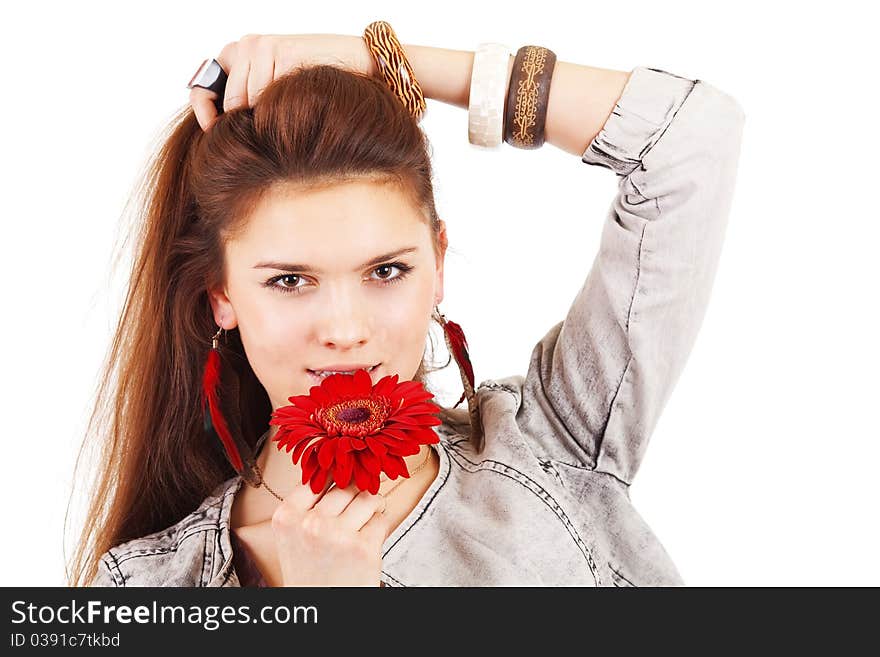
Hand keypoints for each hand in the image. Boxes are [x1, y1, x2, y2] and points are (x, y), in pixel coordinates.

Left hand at [189, 33, 375, 131]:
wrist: (356, 65)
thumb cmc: (314, 84)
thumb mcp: (274, 92)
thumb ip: (247, 101)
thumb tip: (219, 130)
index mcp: (239, 52)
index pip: (203, 83)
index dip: (204, 110)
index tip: (211, 131)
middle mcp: (247, 45)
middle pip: (231, 100)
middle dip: (246, 121)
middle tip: (271, 129)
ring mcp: (264, 46)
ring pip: (250, 101)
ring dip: (269, 116)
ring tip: (292, 114)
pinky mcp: (282, 51)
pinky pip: (270, 96)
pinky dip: (283, 108)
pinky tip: (299, 103)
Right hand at [271, 475, 390, 586]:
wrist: (318, 611)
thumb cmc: (309, 573)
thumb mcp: (293, 536)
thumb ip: (307, 505)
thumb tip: (336, 468)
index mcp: (286, 516)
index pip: (318, 475)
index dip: (336, 476)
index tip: (344, 477)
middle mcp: (310, 523)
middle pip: (346, 485)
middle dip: (358, 491)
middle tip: (360, 503)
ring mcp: (337, 535)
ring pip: (368, 498)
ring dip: (373, 505)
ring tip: (368, 518)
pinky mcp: (363, 549)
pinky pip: (381, 519)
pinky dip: (380, 526)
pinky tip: (369, 539)